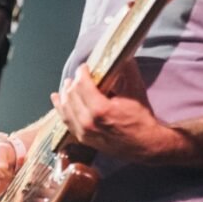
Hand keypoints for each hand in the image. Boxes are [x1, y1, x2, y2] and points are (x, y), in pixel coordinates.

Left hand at [51, 62, 174, 162]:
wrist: (145, 146)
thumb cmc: (141, 119)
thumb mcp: (136, 93)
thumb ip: (128, 72)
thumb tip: (124, 55)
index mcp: (100, 109)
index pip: (82, 85)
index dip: (82, 73)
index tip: (85, 67)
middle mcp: (88, 122)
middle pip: (72, 95)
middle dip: (74, 82)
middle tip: (79, 75)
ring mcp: (83, 132)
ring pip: (65, 108)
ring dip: (65, 93)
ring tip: (68, 84)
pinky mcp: (83, 139)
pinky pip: (66, 121)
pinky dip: (60, 108)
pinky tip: (57, 99)